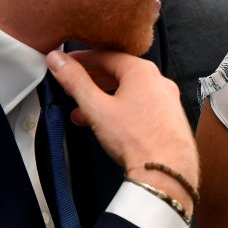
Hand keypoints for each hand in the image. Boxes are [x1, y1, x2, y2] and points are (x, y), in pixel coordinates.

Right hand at [47, 50, 198, 208]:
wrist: (166, 171)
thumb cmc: (136, 138)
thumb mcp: (97, 107)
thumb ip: (75, 81)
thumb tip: (58, 60)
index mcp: (142, 71)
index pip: (106, 56)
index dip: (81, 59)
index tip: (66, 63)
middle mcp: (158, 81)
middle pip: (118, 73)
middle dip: (91, 81)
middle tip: (72, 87)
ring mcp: (166, 100)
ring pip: (128, 92)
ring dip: (103, 99)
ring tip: (82, 113)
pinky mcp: (169, 118)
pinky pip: (140, 106)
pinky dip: (119, 110)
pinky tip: (105, 125)